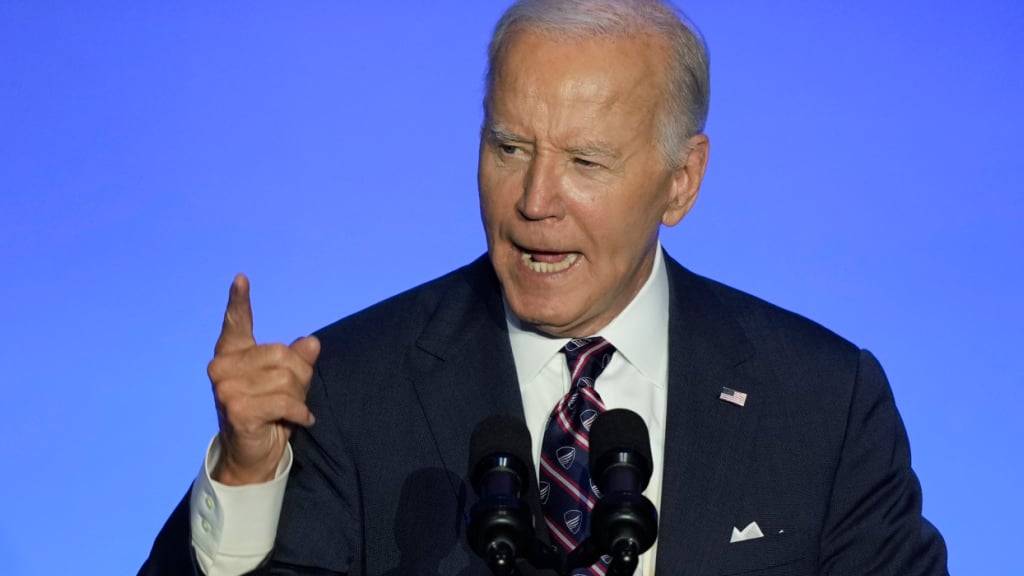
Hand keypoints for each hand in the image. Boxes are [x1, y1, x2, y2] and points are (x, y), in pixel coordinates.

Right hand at [207, 274, 319, 485]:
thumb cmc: (269, 413)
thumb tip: (311, 342)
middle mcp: (222, 367)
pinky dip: (300, 412)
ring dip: (299, 397)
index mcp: (231, 354)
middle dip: (300, 376)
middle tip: (295, 395)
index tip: (241, 279)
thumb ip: (297, 359)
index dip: (239, 301)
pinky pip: (285, 401)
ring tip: (291, 410)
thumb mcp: (288, 382)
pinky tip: (301, 420)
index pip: (236, 323)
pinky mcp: (238, 409)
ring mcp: (226, 389)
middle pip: (283, 355)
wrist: (252, 455)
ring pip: (287, 379)